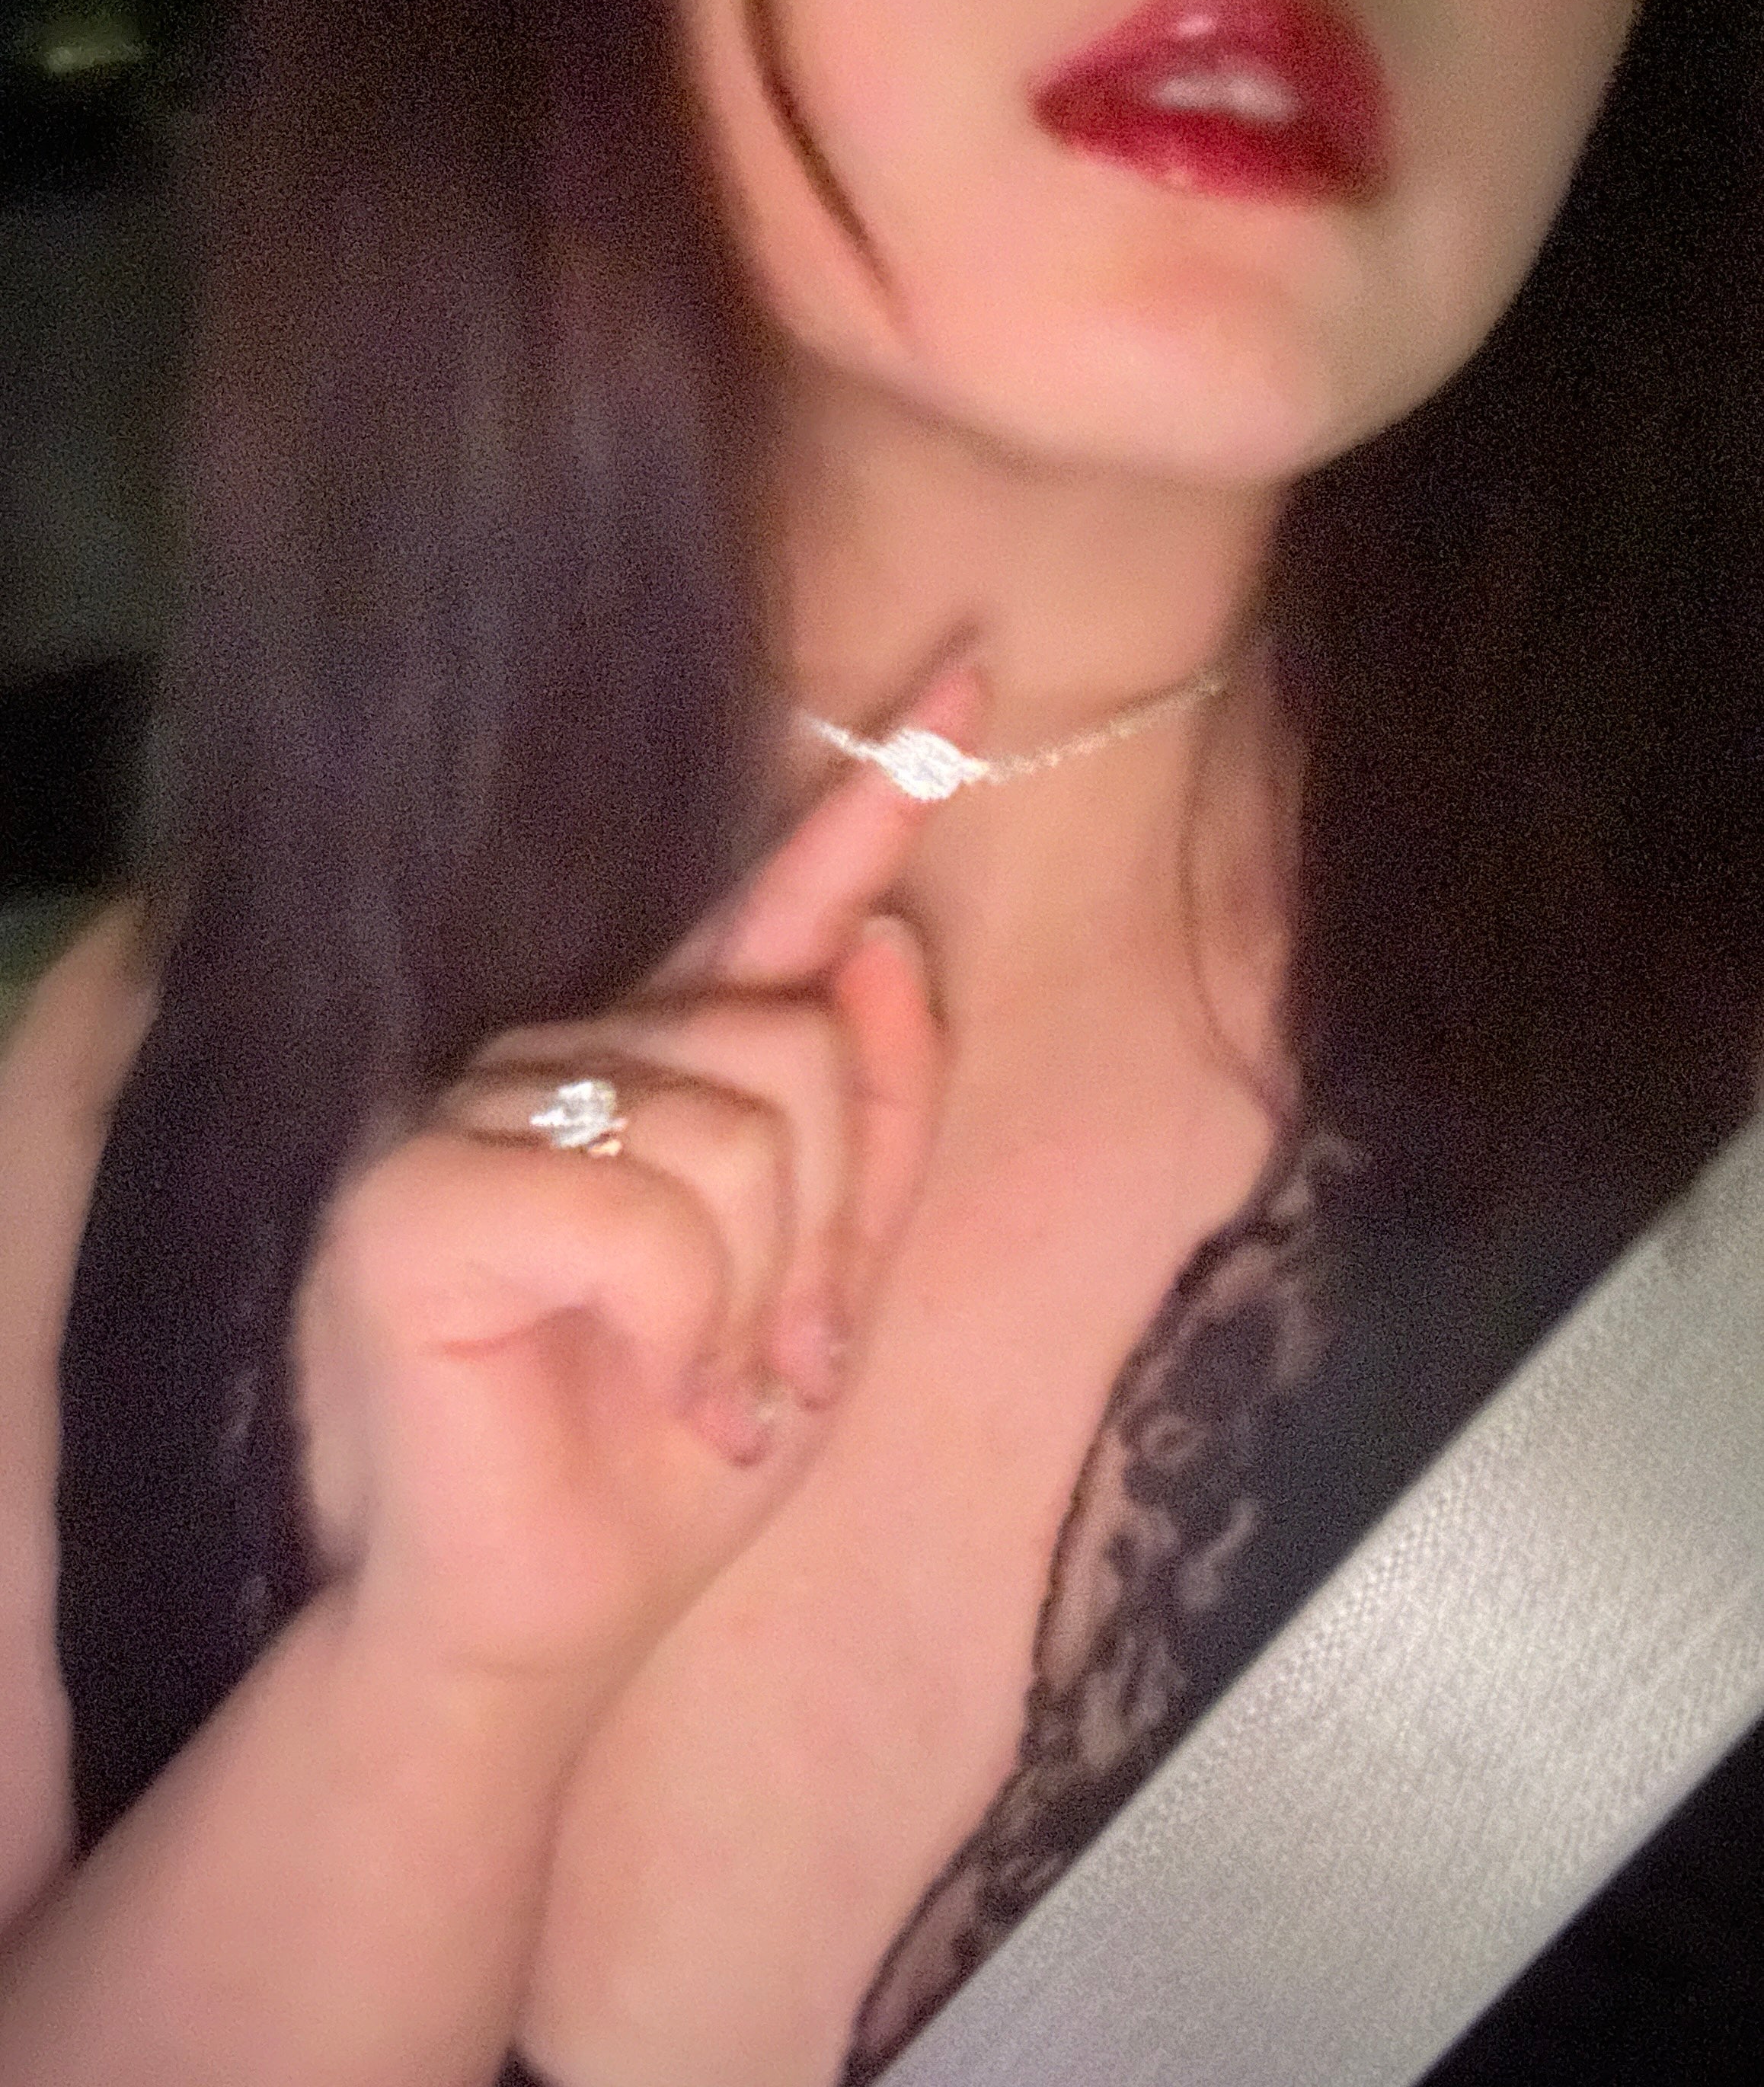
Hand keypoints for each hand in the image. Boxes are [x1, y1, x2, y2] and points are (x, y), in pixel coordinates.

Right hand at [296, 665, 980, 1702]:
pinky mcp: (410, 1195)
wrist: (545, 1620)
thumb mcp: (832, 1288)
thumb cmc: (681, 1449)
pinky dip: (683, 1324)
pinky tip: (639, 1381)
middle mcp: (552, 1053)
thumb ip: (873, 1123)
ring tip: (699, 1385)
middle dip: (824, 1230)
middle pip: (793, 1040)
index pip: (776, 912)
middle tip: (764, 1356)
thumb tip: (884, 942)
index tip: (969, 676)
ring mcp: (468, 1110)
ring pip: (735, 1121)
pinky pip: (641, 1205)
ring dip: (759, 1296)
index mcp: (652, 1070)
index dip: (872, 797)